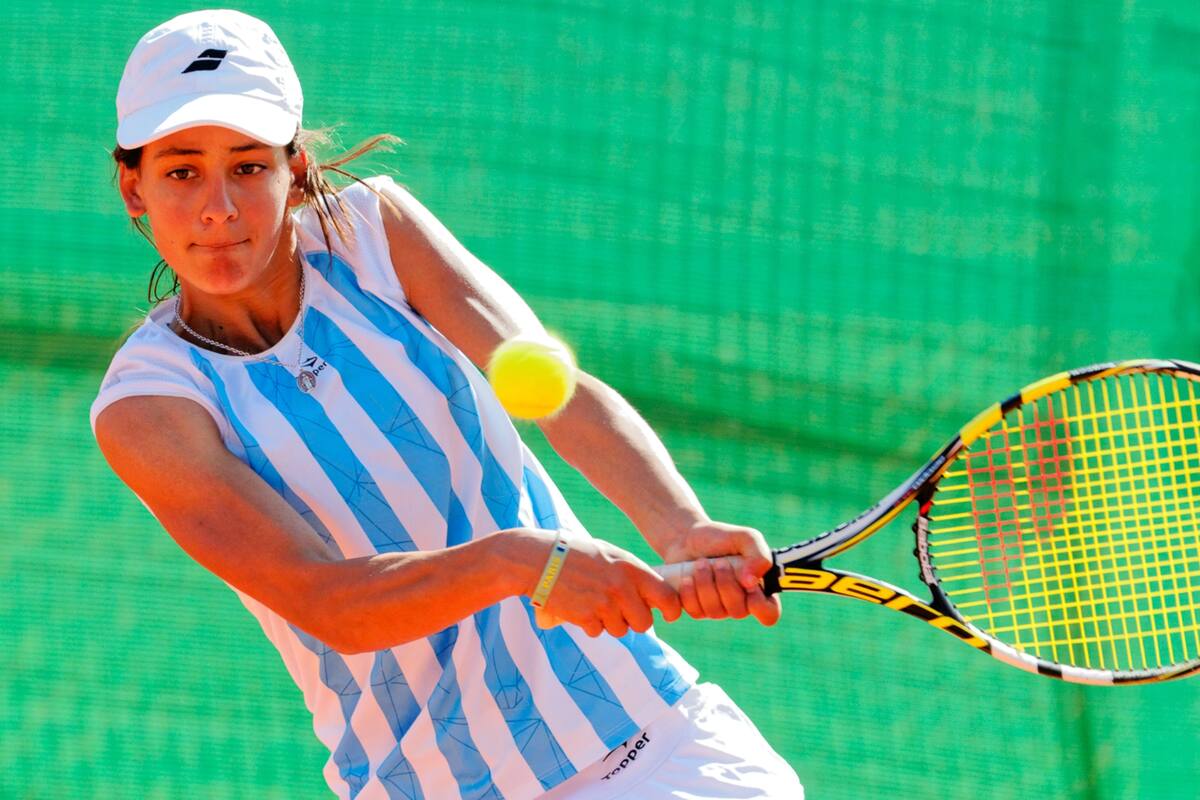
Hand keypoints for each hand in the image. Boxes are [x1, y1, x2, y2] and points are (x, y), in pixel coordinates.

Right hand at [529, 531, 682, 637]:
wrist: (536, 560)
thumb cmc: (574, 554)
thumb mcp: (609, 554)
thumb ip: (631, 573)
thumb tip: (653, 595)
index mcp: (630, 567)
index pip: (666, 596)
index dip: (671, 610)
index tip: (669, 615)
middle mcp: (621, 587)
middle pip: (644, 622)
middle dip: (634, 621)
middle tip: (621, 611)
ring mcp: (603, 604)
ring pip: (620, 630)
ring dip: (610, 623)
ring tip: (595, 603)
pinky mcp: (585, 617)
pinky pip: (597, 632)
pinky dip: (590, 624)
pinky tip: (580, 606)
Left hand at [659, 521, 781, 626]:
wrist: (686, 538)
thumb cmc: (720, 538)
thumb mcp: (746, 538)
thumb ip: (759, 556)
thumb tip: (751, 582)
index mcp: (758, 589)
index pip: (769, 614)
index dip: (759, 605)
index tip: (749, 585)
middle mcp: (740, 603)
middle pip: (738, 611)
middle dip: (725, 584)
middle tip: (719, 562)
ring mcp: (719, 609)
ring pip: (715, 612)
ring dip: (705, 584)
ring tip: (700, 563)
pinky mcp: (698, 610)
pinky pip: (696, 611)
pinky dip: (690, 592)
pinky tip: (688, 577)